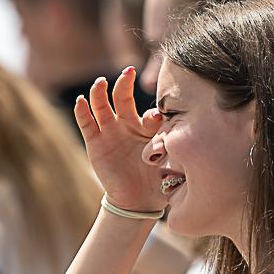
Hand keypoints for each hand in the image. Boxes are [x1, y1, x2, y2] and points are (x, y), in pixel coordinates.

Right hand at [74, 66, 166, 213]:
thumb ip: (176, 153)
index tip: (158, 117)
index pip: (149, 114)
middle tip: (128, 72)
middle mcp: (128, 125)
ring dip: (100, 92)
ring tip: (101, 82)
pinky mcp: (95, 142)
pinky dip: (82, 111)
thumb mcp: (169, 166)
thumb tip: (192, 147)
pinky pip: (87, 123)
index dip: (154, 114)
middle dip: (125, 84)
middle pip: (123, 98)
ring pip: (102, 106)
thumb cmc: (157, 182)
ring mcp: (110, 132)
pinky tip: (81, 100)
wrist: (137, 201)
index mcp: (148, 128)